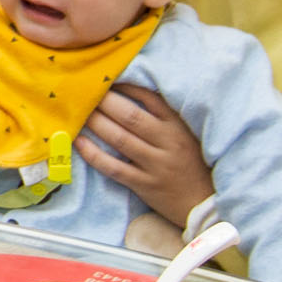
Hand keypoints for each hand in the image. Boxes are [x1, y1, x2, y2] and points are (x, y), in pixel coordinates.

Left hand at [77, 84, 214, 222]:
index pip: (150, 98)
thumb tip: (131, 90)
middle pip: (130, 117)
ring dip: (96, 123)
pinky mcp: (144, 185)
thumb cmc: (191, 163)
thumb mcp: (185, 134)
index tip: (108, 79)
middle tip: (86, 93)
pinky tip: (79, 142)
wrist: (203, 202)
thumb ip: (165, 115)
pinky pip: (113, 167)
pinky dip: (93, 154)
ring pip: (120, 139)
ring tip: (80, 112)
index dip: (126, 86)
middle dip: (105, 102)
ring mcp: (155, 165)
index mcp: (177, 126)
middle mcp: (167, 143)